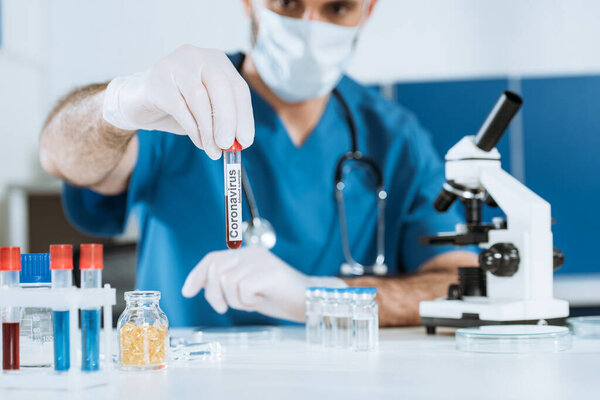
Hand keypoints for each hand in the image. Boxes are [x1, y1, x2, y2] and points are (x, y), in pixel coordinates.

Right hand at [102, 45, 253, 158]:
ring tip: (212, 150)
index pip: (238, 87)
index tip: (246, 141)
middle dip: (228, 120)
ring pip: (200, 98)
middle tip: (228, 145)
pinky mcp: (156, 82)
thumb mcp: (207, 111)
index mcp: (215, 61)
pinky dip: (193, 129)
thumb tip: (239, 142)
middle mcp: (196, 57)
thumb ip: (224, 121)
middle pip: (221, 87)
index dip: (244, 116)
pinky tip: (199, 143)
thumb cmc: (179, 106)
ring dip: (209, 130)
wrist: (137, 102)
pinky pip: (180, 108)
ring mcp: (174, 66)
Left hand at [181, 247, 345, 321]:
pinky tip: (260, 301)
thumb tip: (203, 287)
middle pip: (215, 269)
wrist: (310, 301)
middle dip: (213, 293)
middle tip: (224, 308)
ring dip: (234, 300)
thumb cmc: (279, 297)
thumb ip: (229, 283)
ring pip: (227, 281)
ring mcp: (261, 262)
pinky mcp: (269, 273)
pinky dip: (247, 302)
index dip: (197, 275)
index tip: (187, 292)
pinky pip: (242, 289)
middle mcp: (252, 254)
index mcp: (247, 254)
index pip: (213, 259)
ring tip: (251, 302)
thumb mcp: (248, 289)